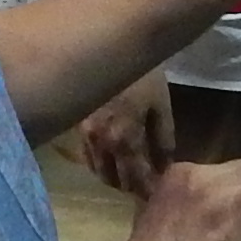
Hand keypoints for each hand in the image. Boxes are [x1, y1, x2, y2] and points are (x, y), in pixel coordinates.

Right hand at [76, 73, 174, 196]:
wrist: (113, 44)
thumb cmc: (144, 74)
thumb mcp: (161, 106)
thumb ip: (163, 140)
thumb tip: (164, 167)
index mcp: (124, 140)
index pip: (135, 179)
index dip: (147, 190)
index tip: (157, 195)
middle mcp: (100, 143)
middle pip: (113, 179)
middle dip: (129, 185)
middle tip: (144, 184)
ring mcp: (84, 134)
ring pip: (97, 169)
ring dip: (113, 175)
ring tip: (129, 171)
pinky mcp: (76, 125)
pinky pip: (87, 154)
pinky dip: (100, 161)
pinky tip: (111, 155)